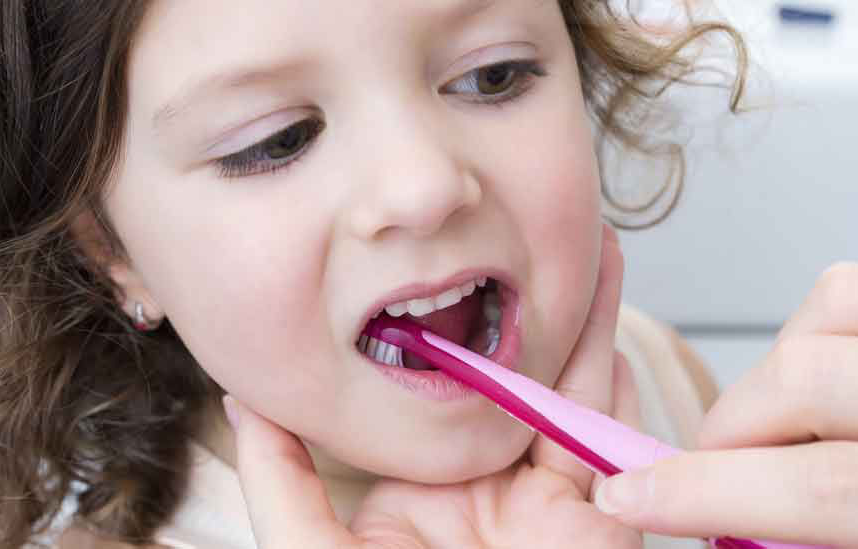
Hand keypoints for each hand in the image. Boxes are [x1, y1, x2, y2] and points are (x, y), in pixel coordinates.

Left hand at [223, 224, 641, 547]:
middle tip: (539, 230)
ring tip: (592, 248)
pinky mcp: (597, 517)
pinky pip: (608, 436)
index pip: (449, 392)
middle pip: (521, 376)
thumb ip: (282, 481)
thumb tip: (244, 400)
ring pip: (571, 389)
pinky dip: (613, 375)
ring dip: (586, 318)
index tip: (454, 267)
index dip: (456, 330)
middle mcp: (493, 481)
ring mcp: (548, 496)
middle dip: (536, 306)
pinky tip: (607, 311)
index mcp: (432, 487)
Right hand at [594, 262, 857, 547]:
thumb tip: (720, 527)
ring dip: (774, 371)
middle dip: (731, 428)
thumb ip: (800, 537)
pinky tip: (819, 376)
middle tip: (720, 467)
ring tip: (776, 421)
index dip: (706, 492)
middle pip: (806, 379)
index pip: (821, 486)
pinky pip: (852, 290)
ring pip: (827, 311)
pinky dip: (813, 328)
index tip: (630, 497)